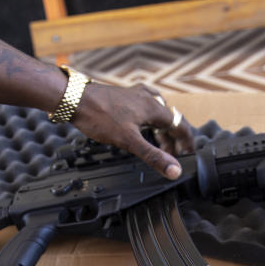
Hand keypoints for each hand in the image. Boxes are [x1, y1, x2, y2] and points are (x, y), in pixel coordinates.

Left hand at [73, 83, 195, 179]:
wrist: (74, 98)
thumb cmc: (99, 116)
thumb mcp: (129, 141)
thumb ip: (153, 156)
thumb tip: (174, 170)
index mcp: (154, 108)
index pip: (181, 125)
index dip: (187, 142)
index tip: (189, 155)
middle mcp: (148, 98)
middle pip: (170, 120)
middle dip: (173, 140)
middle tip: (172, 156)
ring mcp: (136, 95)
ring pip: (158, 113)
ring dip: (162, 130)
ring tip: (161, 145)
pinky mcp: (125, 96)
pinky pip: (145, 107)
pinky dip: (150, 119)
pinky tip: (144, 123)